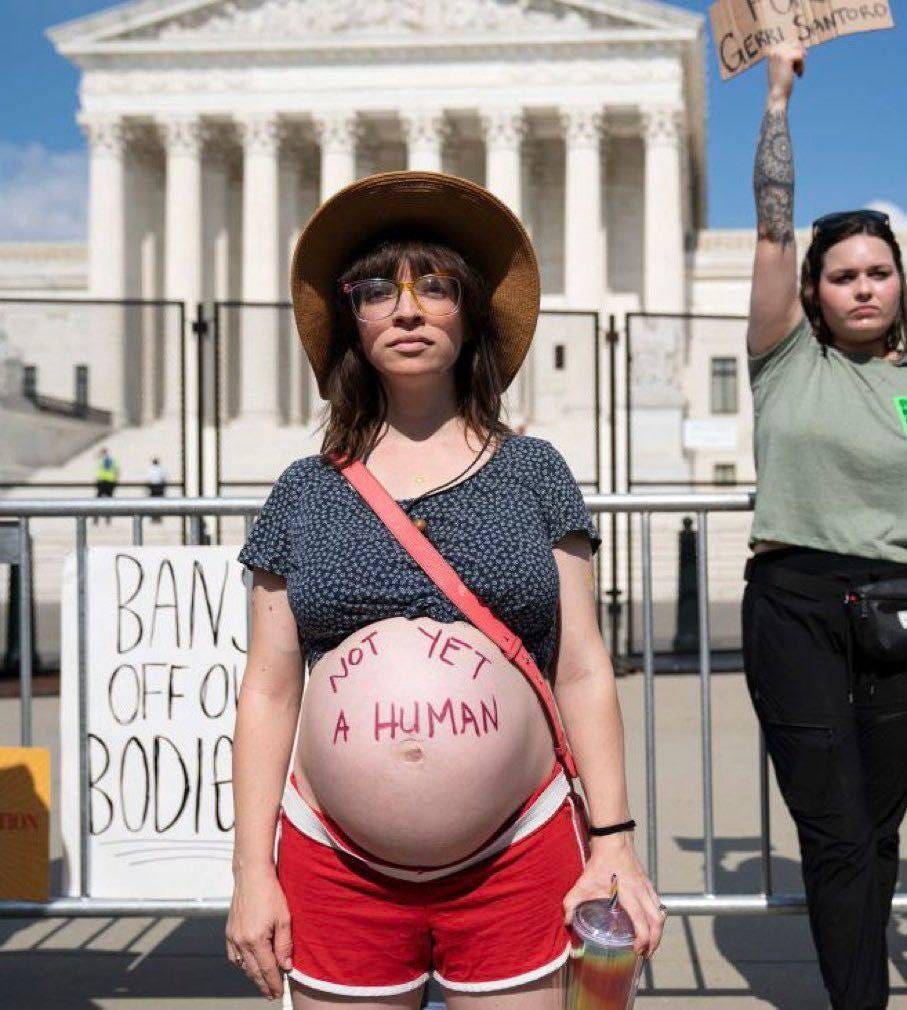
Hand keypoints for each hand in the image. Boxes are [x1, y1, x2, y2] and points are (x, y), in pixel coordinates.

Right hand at [226, 866, 292, 999]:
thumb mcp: (284, 918)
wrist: (251, 875)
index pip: (267, 969)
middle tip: (272, 994)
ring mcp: (233, 937)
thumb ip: (285, 944)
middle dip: (264, 984)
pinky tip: (249, 965)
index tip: (280, 993)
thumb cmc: (271, 893)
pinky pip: (234, 956)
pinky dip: (242, 964)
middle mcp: (241, 941)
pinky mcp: (229, 931)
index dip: (274, 983)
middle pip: (253, 971)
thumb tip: (286, 967)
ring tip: (263, 982)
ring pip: (243, 965)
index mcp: (256, 939)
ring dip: (253, 976)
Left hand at [563, 837, 665, 957]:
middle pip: (657, 922)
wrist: (613, 839)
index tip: (636, 950)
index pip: (642, 923)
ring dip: (658, 931)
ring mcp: (647, 888)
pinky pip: (658, 904)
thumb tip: (566, 922)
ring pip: (661, 914)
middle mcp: (642, 893)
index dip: (643, 940)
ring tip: (650, 943)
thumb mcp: (583, 882)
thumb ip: (572, 902)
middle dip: (655, 942)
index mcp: (629, 895)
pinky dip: (657, 917)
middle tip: (645, 954)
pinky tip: (650, 924)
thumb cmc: (600, 862)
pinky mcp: (648, 884)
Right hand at [766, 43, 805, 104]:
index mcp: (771, 50)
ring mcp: (780, 53)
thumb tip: (798, 41)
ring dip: (801, 62)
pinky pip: (801, 56)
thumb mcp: (780, 65)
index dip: (797, 50)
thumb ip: (786, 53)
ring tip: (797, 72)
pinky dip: (802, 67)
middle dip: (800, 55)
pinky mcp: (787, 58)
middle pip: (796, 43)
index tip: (798, 61)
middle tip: (798, 69)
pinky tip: (798, 75)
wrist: (777, 94)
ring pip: (799, 50)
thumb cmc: (780, 83)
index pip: (790, 41)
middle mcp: (774, 49)